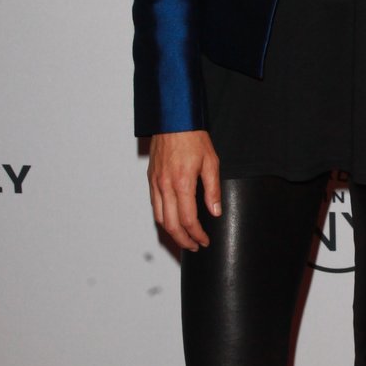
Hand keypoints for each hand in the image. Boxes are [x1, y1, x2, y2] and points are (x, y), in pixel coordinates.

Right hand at [148, 130, 220, 250]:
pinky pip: (154, 205)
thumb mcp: (211, 162)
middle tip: (194, 246)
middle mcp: (165, 185)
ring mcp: (156, 182)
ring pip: (159, 217)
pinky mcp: (151, 178)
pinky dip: (162, 218)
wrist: (173, 119)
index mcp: (182, 183)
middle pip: (171, 224)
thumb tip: (215, 211)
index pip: (188, 219)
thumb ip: (212, 189)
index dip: (197, 235)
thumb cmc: (193, 137)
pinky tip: (172, 220)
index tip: (204, 240)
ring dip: (171, 232)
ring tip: (184, 238)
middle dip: (183, 240)